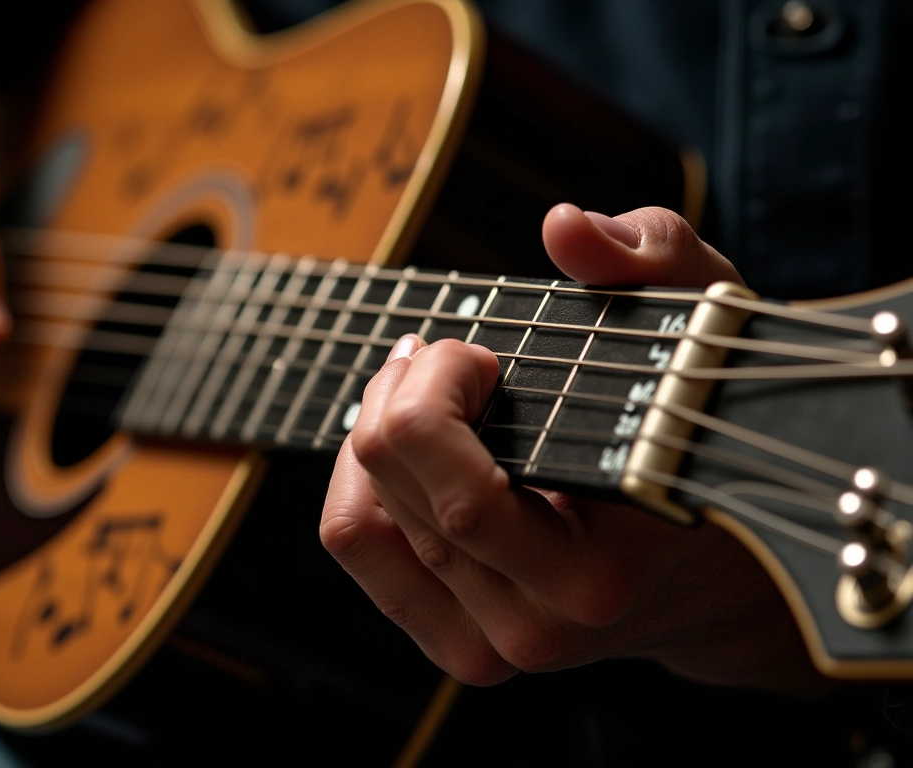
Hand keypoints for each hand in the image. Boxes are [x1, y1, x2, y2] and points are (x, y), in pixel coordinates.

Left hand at [321, 204, 828, 693]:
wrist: (717, 571)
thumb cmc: (698, 437)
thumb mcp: (701, 331)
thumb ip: (653, 261)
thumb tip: (565, 227)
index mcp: (601, 570)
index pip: (463, 495)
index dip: (438, 393)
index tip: (481, 355)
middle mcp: (539, 625)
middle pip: (396, 486)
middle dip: (403, 390)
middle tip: (451, 356)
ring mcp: (490, 646)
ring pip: (359, 519)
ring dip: (372, 430)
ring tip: (422, 389)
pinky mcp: (452, 644)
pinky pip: (355, 543)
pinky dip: (357, 478)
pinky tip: (405, 444)